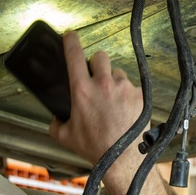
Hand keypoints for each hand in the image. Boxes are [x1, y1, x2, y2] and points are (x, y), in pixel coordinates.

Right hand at [49, 32, 144, 174]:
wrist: (121, 159)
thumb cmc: (94, 148)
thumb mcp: (64, 136)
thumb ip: (56, 122)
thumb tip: (56, 118)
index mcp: (82, 90)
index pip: (74, 54)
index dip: (71, 41)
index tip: (70, 35)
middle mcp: (103, 84)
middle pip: (100, 56)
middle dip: (96, 63)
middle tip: (96, 78)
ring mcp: (124, 88)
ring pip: (117, 73)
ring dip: (113, 81)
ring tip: (112, 102)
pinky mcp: (139, 94)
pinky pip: (132, 87)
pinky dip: (128, 95)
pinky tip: (125, 110)